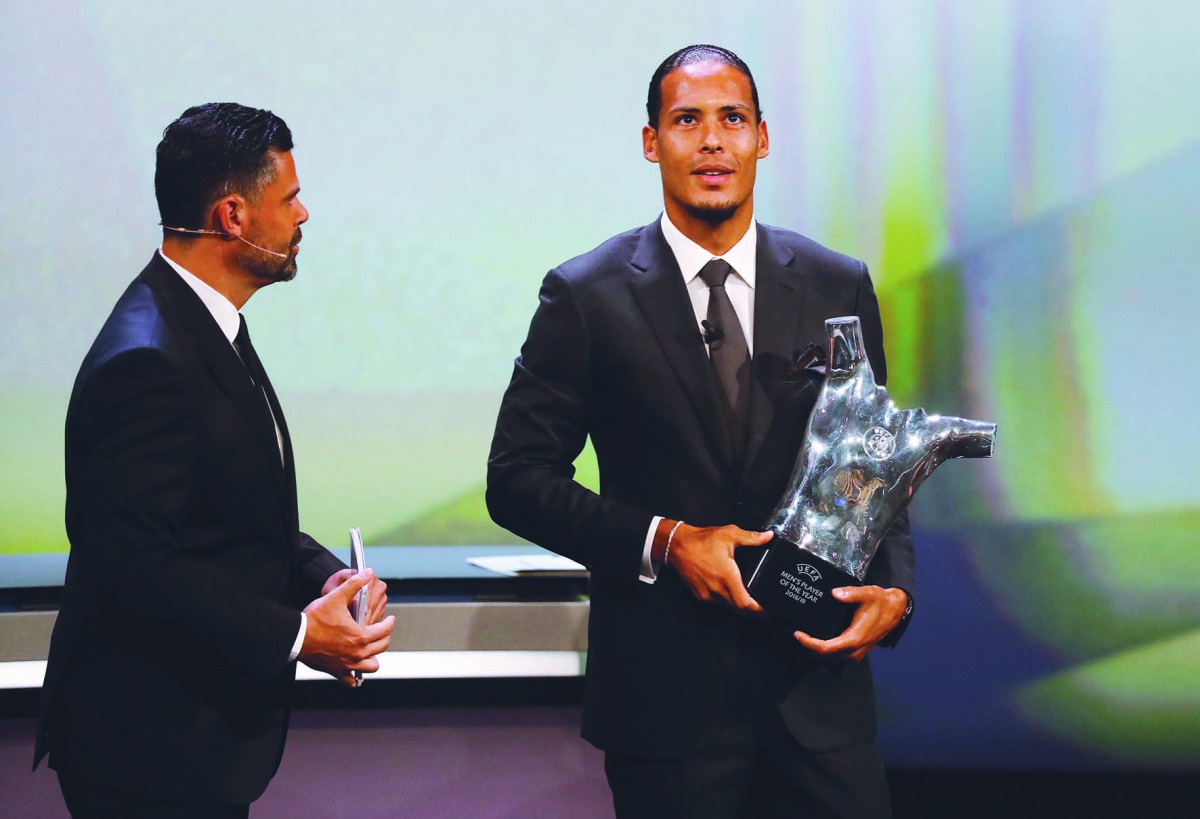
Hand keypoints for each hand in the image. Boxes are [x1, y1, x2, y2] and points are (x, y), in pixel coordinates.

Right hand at [300, 569, 394, 686]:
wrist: (296, 637)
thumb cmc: (314, 620)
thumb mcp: (335, 597)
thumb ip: (353, 584)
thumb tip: (367, 574)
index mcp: (360, 636)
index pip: (385, 631)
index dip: (389, 623)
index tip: (390, 619)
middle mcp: (357, 653)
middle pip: (381, 647)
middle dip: (384, 637)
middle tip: (382, 630)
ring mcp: (347, 665)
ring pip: (371, 666)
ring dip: (373, 658)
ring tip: (371, 649)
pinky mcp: (336, 672)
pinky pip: (351, 681)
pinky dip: (355, 676)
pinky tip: (354, 668)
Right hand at [665, 524, 771, 611]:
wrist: (677, 546)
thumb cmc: (701, 541)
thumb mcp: (729, 535)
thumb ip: (751, 537)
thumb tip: (768, 537)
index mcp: (727, 578)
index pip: (745, 604)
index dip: (759, 611)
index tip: (769, 611)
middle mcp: (717, 590)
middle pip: (739, 610)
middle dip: (753, 611)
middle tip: (764, 608)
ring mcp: (708, 595)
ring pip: (729, 607)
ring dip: (740, 606)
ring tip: (750, 600)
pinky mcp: (700, 595)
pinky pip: (718, 603)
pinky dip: (728, 601)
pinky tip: (732, 593)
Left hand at [793, 585, 907, 661]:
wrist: (896, 610)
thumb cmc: (881, 602)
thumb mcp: (868, 593)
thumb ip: (851, 593)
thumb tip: (835, 593)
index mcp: (855, 638)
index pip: (826, 648)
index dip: (809, 643)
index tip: (797, 634)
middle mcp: (855, 649)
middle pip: (826, 656)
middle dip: (809, 648)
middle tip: (795, 634)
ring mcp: (857, 652)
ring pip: (832, 659)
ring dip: (816, 651)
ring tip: (802, 638)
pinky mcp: (858, 650)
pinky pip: (838, 656)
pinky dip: (826, 651)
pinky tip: (818, 641)